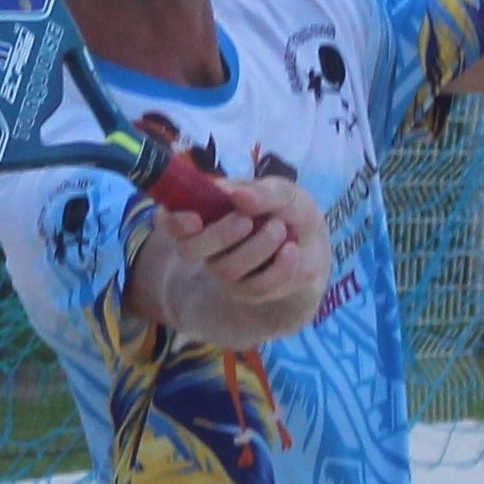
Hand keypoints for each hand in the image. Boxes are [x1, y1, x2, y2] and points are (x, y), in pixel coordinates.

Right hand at [154, 175, 331, 346]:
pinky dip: (278, 268)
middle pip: (190, 249)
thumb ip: (265, 192)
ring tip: (280, 229)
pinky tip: (291, 252)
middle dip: (219, 235)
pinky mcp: (247, 292)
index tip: (194, 219)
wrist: (313, 248)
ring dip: (257, 246)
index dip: (173, 222)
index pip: (169, 220)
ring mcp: (224, 271)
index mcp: (206, 214)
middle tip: (246, 220)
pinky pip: (255, 288)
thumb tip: (237, 196)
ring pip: (225, 269)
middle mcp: (207, 245)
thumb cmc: (289, 213)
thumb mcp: (285, 194)